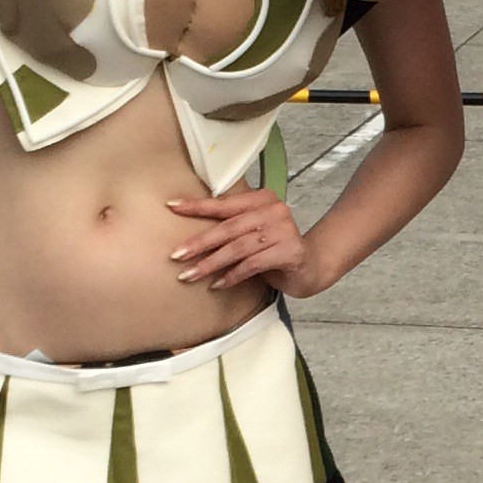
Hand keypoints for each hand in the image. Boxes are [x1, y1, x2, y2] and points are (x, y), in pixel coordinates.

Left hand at [167, 186, 320, 295]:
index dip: (197, 206)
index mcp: (262, 198)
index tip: (172, 206)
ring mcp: (285, 230)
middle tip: (177, 255)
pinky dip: (233, 275)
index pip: (224, 203)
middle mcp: (275, 210)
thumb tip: (189, 236)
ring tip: (192, 275)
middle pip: (229, 227)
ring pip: (239, 247)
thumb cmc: (274, 250)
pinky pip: (253, 264)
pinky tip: (218, 284)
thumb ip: (231, 227)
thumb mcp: (251, 233)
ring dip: (212, 263)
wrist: (310, 267)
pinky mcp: (291, 251)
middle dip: (200, 242)